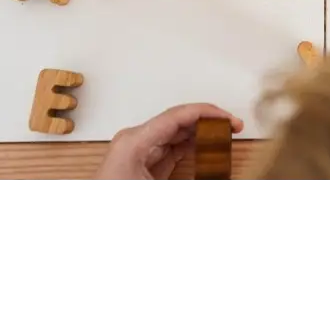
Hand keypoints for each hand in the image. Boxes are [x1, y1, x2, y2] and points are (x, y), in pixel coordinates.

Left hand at [97, 104, 244, 179]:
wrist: (96, 217)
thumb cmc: (115, 192)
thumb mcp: (155, 187)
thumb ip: (189, 177)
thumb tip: (216, 176)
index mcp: (134, 140)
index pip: (177, 115)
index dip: (207, 113)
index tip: (228, 118)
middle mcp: (135, 140)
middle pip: (178, 121)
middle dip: (207, 121)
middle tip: (233, 126)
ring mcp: (137, 150)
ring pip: (175, 133)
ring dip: (201, 134)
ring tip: (224, 136)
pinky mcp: (142, 163)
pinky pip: (170, 148)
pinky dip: (190, 147)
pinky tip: (206, 148)